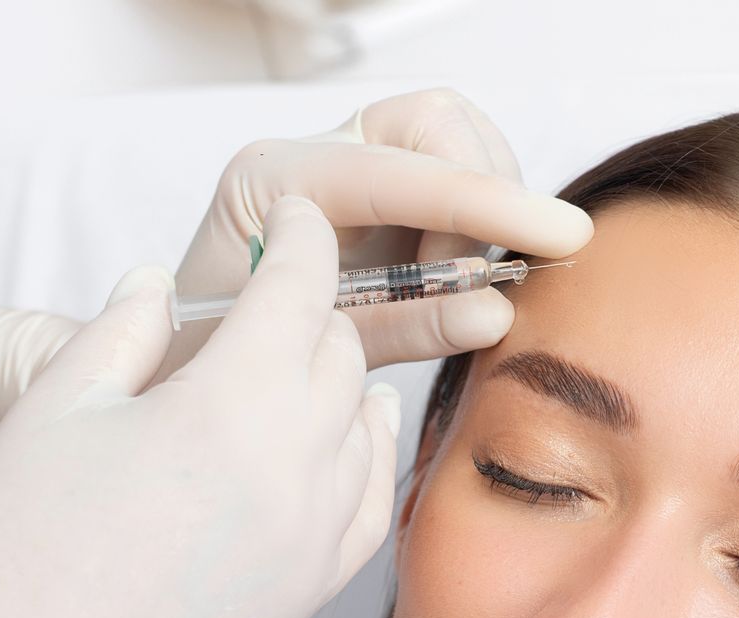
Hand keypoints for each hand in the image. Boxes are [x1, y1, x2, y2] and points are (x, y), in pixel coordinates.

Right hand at [0, 195, 398, 617]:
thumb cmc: (20, 534)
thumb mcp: (58, 399)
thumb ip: (124, 326)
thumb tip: (161, 281)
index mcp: (233, 400)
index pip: (301, 289)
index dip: (300, 238)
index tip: (291, 217)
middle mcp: (296, 465)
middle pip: (340, 352)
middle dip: (311, 308)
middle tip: (273, 294)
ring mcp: (314, 536)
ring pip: (367, 425)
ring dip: (341, 382)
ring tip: (303, 364)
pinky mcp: (311, 594)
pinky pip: (371, 506)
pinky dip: (362, 459)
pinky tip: (337, 444)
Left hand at [165, 86, 592, 374]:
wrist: (180, 371)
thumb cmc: (225, 369)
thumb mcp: (310, 359)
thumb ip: (405, 328)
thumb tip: (497, 312)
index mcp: (271, 184)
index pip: (396, 174)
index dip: (484, 203)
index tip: (558, 234)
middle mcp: (309, 157)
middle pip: (435, 125)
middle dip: (484, 197)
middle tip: (477, 281)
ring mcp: (343, 166)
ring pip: (453, 138)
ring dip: (487, 208)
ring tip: (468, 284)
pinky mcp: (374, 192)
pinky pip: (452, 175)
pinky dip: (480, 222)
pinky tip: (466, 276)